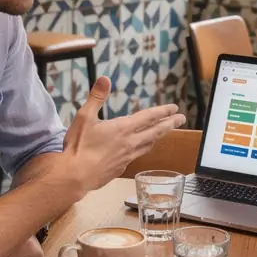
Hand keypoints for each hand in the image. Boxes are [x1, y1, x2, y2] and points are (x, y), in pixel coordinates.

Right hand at [63, 76, 184, 192]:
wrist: (74, 177)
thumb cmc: (78, 147)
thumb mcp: (84, 117)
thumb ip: (96, 97)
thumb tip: (105, 78)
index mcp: (123, 128)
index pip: (148, 117)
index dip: (163, 112)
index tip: (175, 108)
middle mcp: (129, 143)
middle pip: (155, 132)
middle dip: (170, 124)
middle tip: (182, 119)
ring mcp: (126, 158)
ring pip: (147, 145)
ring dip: (157, 137)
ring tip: (162, 134)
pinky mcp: (120, 169)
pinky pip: (136, 156)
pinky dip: (141, 149)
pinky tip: (137, 150)